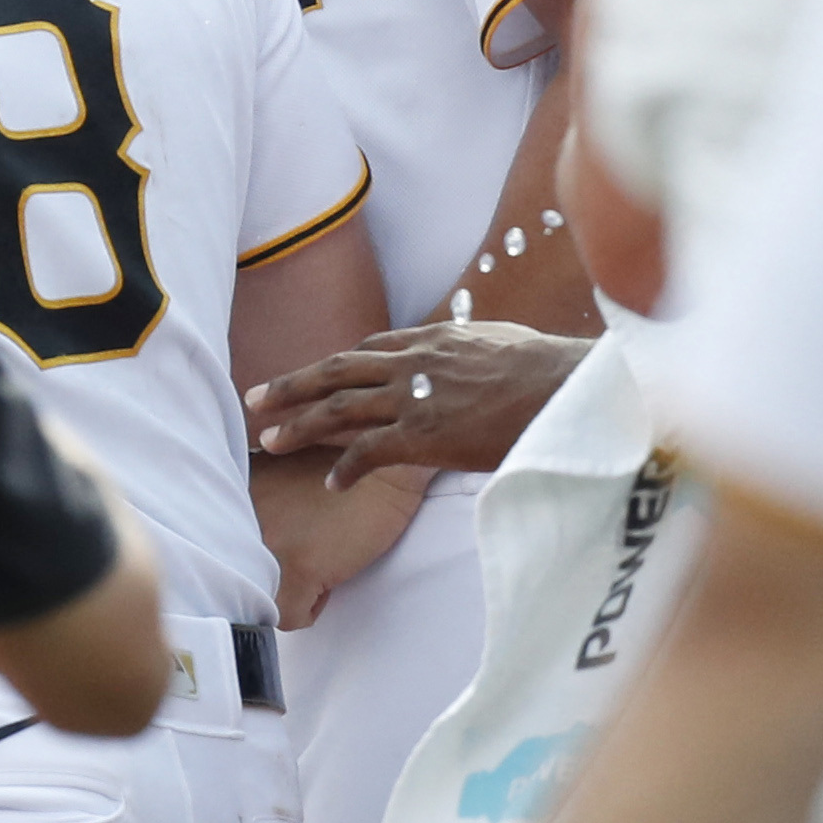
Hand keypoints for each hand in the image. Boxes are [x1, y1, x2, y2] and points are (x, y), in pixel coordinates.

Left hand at [246, 320, 591, 487]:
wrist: (567, 388)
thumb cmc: (550, 369)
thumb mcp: (503, 342)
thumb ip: (476, 347)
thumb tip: (480, 348)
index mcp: (431, 339)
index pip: (369, 349)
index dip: (337, 365)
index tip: (314, 375)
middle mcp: (412, 364)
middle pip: (335, 371)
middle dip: (291, 386)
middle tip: (254, 399)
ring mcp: (413, 399)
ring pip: (338, 409)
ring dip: (299, 425)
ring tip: (268, 441)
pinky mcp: (423, 435)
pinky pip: (369, 452)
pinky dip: (344, 467)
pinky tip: (328, 483)